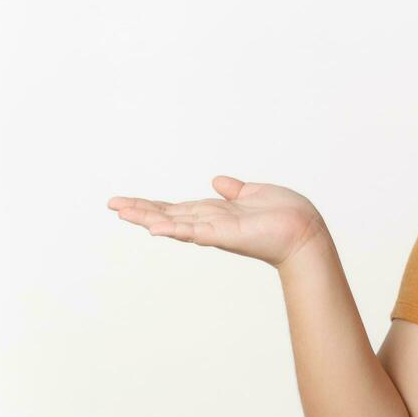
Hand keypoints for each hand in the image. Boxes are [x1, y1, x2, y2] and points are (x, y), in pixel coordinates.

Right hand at [107, 176, 329, 269]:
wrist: (305, 232)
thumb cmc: (285, 216)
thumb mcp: (255, 194)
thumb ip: (235, 190)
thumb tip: (218, 181)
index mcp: (215, 213)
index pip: (177, 207)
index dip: (152, 204)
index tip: (126, 202)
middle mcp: (211, 223)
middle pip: (168, 214)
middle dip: (140, 210)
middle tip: (111, 205)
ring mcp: (216, 230)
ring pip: (175, 223)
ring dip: (148, 218)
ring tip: (122, 213)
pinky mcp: (227, 235)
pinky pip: (196, 232)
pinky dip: (176, 229)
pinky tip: (154, 228)